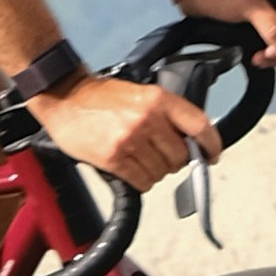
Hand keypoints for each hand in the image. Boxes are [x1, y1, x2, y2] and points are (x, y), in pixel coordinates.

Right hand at [37, 63, 215, 186]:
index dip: (212, 145)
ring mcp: (131, 140)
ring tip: (139, 158)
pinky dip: (141, 180)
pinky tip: (130, 168)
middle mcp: (148, 119)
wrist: (64, 97)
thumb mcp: (139, 94)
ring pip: (162, 172)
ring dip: (155, 171)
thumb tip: (189, 139)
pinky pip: (143, 182)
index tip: (212, 155)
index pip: (200, 125)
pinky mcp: (115, 158)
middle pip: (181, 156)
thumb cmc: (100, 97)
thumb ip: (165, 114)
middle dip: (175, 161)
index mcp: (158, 99)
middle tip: (160, 155)